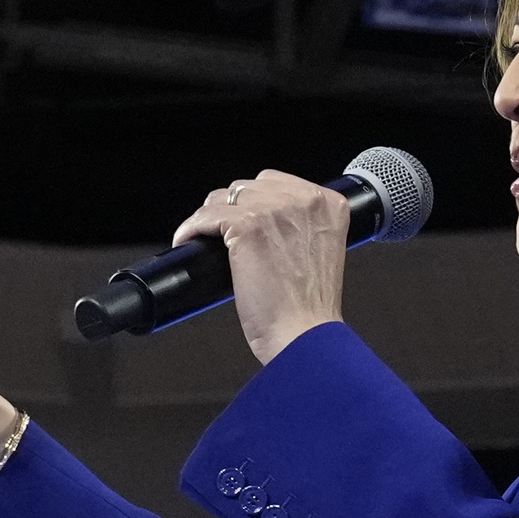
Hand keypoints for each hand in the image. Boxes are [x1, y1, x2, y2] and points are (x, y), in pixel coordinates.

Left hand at [171, 170, 347, 364]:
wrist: (304, 335)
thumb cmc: (311, 307)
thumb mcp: (320, 251)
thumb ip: (301, 225)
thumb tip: (265, 216)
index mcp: (329, 204)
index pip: (277, 182)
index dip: (256, 201)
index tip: (248, 219)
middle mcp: (305, 200)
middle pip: (249, 186)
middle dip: (234, 208)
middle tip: (226, 235)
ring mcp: (274, 210)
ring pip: (224, 198)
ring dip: (211, 218)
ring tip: (208, 240)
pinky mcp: (246, 225)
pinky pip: (205, 216)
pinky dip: (192, 229)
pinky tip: (189, 241)